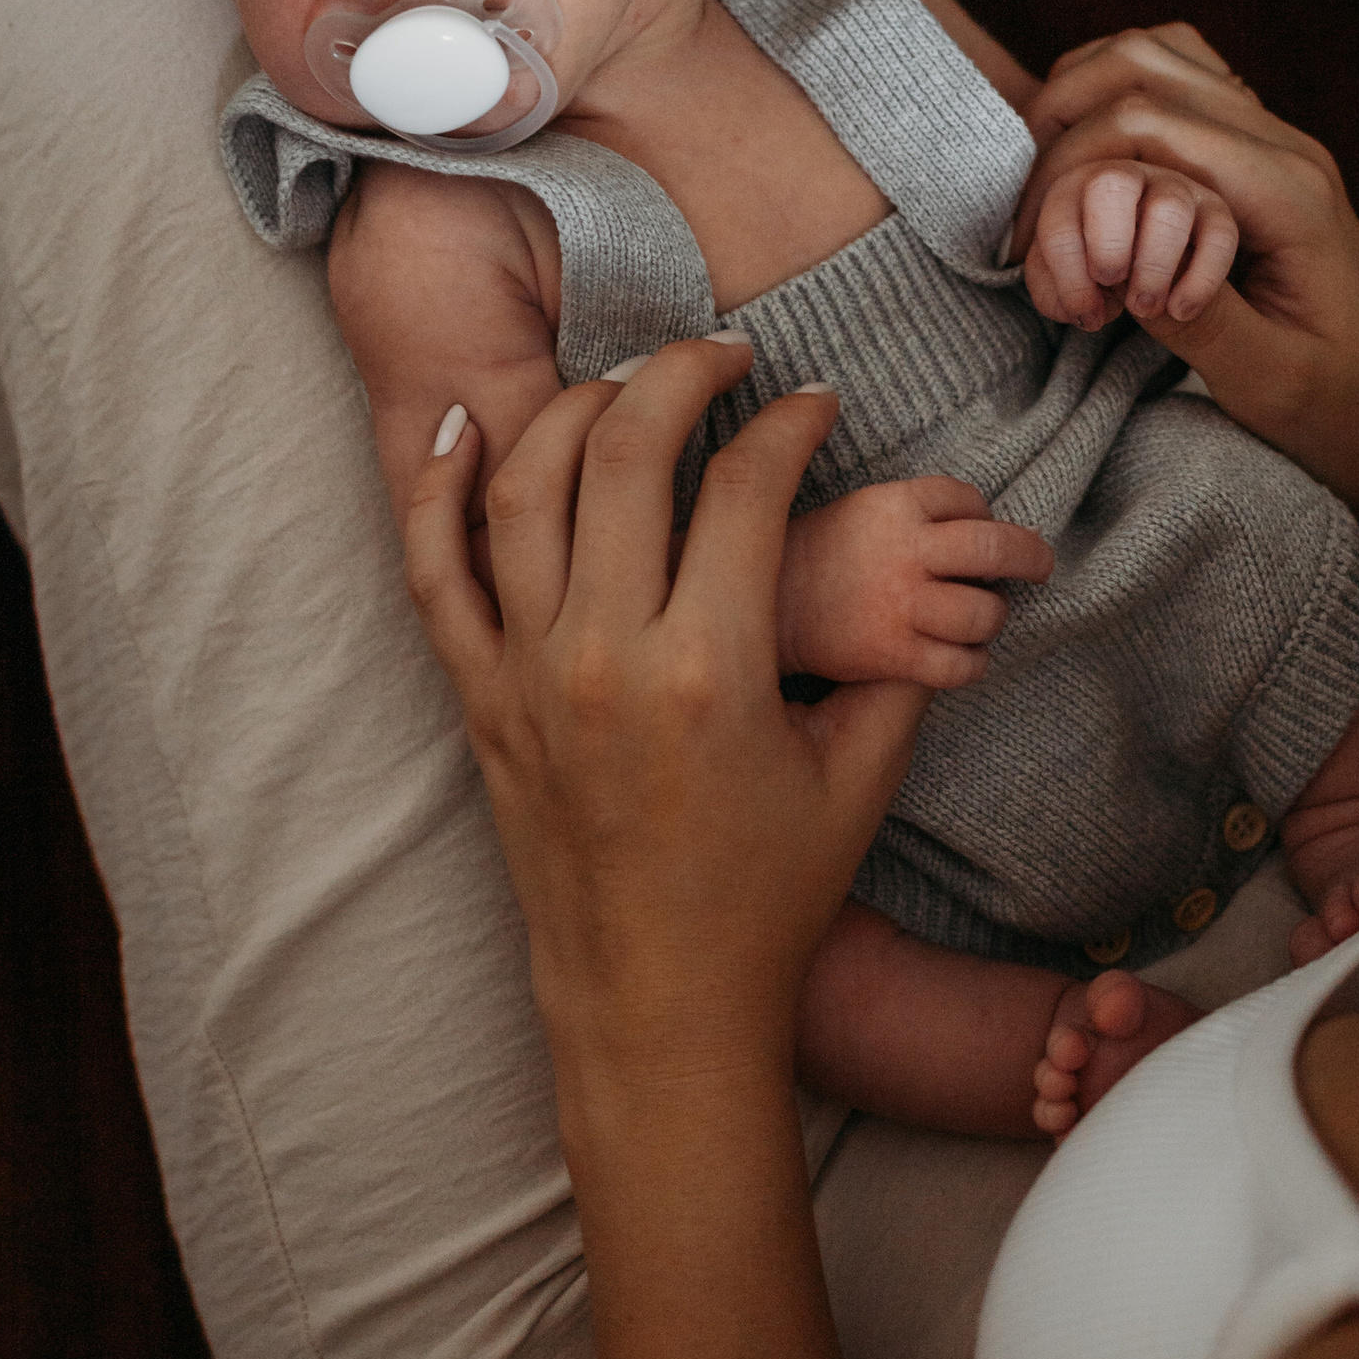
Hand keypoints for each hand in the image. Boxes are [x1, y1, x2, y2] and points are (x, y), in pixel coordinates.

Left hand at [402, 341, 930, 1097]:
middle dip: (682, 373)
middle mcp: (606, 655)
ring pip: (526, 484)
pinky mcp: (479, 699)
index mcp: (711, 669)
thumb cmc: (767, 897)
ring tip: (628, 386)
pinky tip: (474, 424)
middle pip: (627, 449)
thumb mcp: (861, 778)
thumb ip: (897, 666)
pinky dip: (440, 486)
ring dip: (578, 408)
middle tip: (724, 358)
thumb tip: (924, 577)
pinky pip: (435, 569)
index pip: (746, 485)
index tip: (813, 405)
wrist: (658, 1000)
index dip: (789, 423)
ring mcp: (527, 673)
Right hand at [776, 477, 1053, 688]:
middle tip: (1040, 564)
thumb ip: (913, 513)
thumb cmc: (812, 557)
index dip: (982, 513)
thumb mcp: (858, 510)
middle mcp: (903, 551)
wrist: (759, 612)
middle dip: (1030, 557)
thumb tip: (981, 525)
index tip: (978, 528)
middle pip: (996, 548)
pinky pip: (961, 665)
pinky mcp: (894, 654)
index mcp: (892, 505)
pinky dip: (972, 664)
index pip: (967, 499)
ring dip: (993, 617)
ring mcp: (901, 604)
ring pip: (985, 613)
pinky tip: (960, 658)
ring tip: (980, 619)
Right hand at [1011, 25, 1358, 534]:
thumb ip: (1198, 320)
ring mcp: (1278, 143)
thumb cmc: (1339, 412)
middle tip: (1026, 220)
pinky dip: (1115, 101)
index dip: (1065, 172)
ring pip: (1155, 54)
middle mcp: (1286, 148)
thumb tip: (1115, 267)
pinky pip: (1178, 82)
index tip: (1028, 251)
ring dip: (1081, 102)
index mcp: (1289, 193)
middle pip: (1139, 64)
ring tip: (1046, 186)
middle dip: (1059, 131)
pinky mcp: (1262, 158)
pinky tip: (1090, 171)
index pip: (1144, 123)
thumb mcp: (1268, 382)